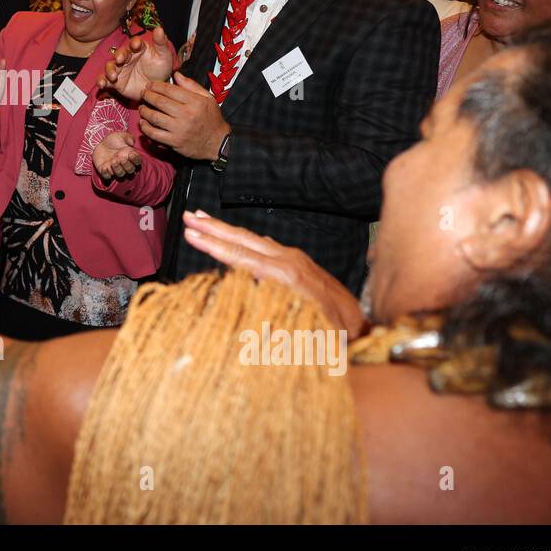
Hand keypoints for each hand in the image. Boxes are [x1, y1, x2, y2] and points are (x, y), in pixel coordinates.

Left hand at [93, 131, 143, 181]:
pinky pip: (108, 177)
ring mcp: (115, 169)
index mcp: (131, 156)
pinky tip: (105, 167)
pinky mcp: (106, 172)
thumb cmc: (113, 139)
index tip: (131, 154)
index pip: (137, 162)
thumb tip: (131, 142)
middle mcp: (124, 165)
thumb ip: (128, 137)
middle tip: (121, 158)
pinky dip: (106, 173)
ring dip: (118, 169)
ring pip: (120, 175)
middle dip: (127, 165)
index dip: (135, 160)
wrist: (100, 143)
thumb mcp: (121, 135)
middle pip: (130, 170)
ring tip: (113, 161)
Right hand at [98, 26, 173, 100]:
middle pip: (120, 54)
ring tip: (113, 76)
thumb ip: (160, 43)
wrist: (156, 88)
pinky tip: (101, 84)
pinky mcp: (116, 82)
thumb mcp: (163, 56)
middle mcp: (127, 58)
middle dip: (119, 56)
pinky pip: (106, 80)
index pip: (134, 43)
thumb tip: (159, 29)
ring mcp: (120, 69)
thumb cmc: (160, 69)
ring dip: (109, 70)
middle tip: (120, 60)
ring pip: (111, 66)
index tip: (135, 45)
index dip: (134, 43)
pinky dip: (101, 81)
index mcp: (138, 49)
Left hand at [138, 72, 229, 160]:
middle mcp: (186, 114)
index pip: (170, 90)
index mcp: (194, 102)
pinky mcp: (174, 142)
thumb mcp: (207, 98)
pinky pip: (155, 134)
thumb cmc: (212, 119)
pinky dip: (146, 128)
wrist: (218, 142)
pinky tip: (143, 123)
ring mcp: (179, 129)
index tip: (150, 85)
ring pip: (155, 117)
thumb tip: (176, 74)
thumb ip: (191, 85)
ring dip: (144, 111)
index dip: (156, 86)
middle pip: (160, 102)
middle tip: (143, 94)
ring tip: (141, 107)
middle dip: (148, 96)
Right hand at [181, 211, 365, 337]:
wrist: (363, 327)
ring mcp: (296, 259)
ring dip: (225, 229)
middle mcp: (291, 261)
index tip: (191, 235)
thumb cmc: (334, 336)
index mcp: (288, 278)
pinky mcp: (299, 262)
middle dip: (213, 227)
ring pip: (253, 239)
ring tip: (201, 219)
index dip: (214, 246)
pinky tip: (231, 235)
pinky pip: (266, 245)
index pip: (242, 257)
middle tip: (187, 215)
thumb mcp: (304, 335)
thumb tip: (247, 323)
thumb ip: (275, 328)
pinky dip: (244, 238)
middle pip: (244, 239)